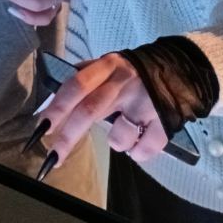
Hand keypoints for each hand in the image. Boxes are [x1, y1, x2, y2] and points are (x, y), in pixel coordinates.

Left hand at [41, 53, 168, 163]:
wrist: (181, 67)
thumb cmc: (134, 72)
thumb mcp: (108, 65)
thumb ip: (84, 78)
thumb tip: (51, 101)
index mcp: (107, 66)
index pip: (76, 85)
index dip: (57, 107)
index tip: (41, 128)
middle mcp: (125, 82)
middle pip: (90, 111)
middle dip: (69, 137)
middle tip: (54, 156)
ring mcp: (146, 101)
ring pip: (118, 136)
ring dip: (116, 143)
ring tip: (124, 132)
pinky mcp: (166, 120)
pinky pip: (144, 149)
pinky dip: (138, 152)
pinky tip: (141, 141)